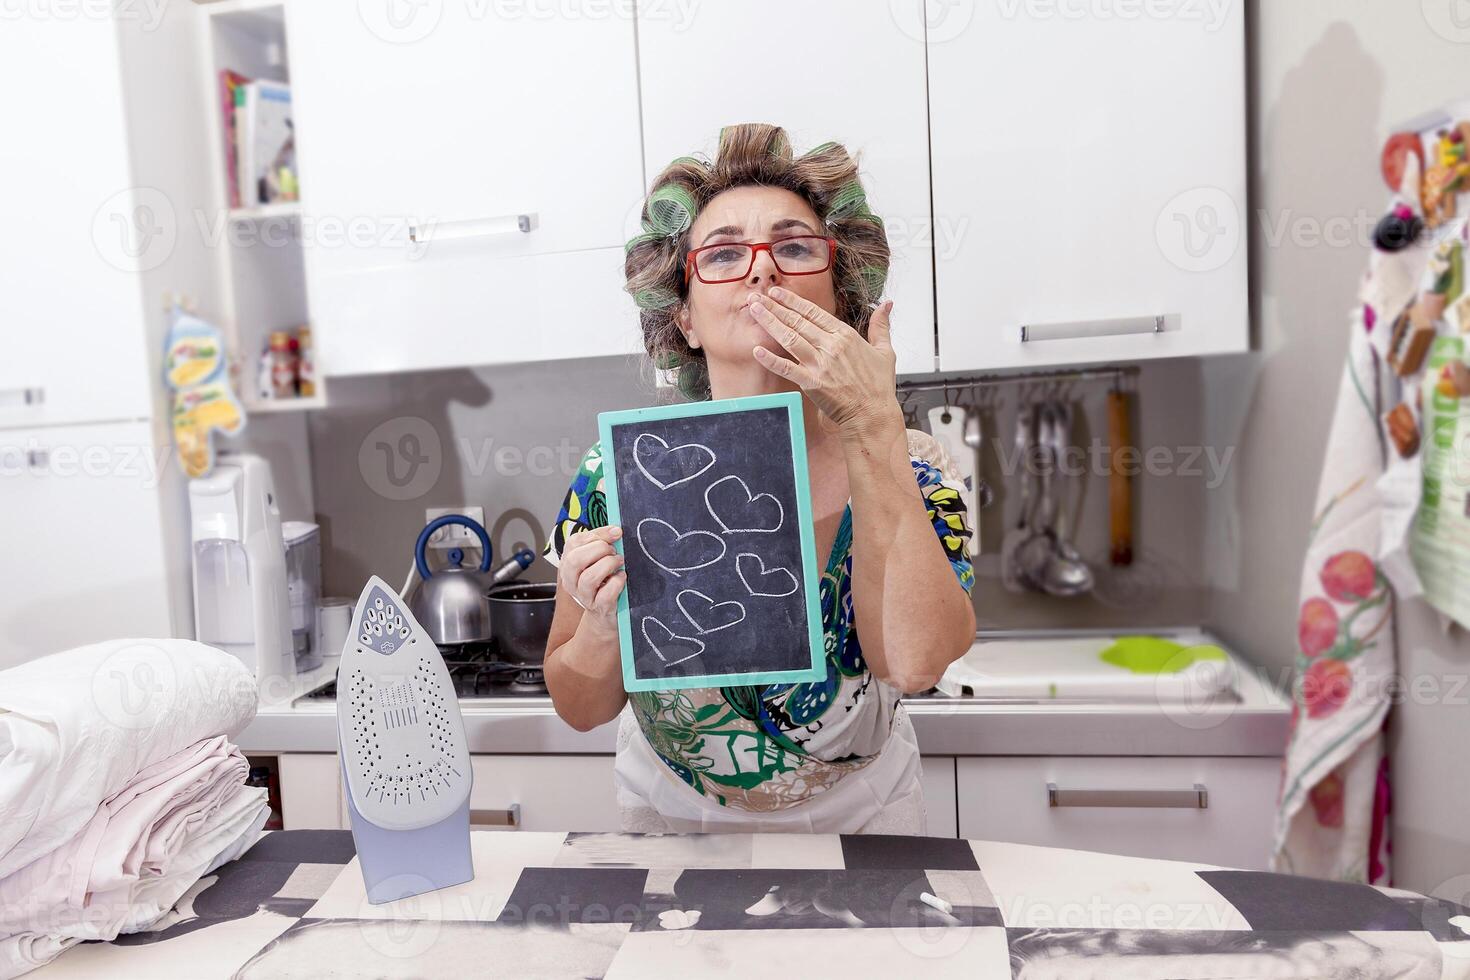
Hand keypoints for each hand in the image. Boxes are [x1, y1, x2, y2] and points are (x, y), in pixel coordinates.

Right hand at [556, 526, 625, 635]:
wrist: (604, 615)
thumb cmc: (602, 582)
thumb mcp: (597, 560)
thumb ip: (602, 542)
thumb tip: (616, 531)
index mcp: (568, 563)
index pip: (575, 542)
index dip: (598, 534)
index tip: (616, 533)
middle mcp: (571, 580)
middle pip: (575, 560)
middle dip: (599, 550)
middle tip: (614, 552)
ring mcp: (583, 596)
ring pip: (589, 578)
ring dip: (608, 565)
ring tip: (619, 563)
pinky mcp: (599, 608)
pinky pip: (605, 594)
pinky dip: (617, 583)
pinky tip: (621, 578)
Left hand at [747, 286, 899, 432]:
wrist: (874, 414)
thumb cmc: (879, 386)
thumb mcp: (885, 351)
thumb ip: (881, 326)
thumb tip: (887, 305)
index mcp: (845, 336)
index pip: (814, 312)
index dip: (793, 301)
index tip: (777, 293)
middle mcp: (831, 346)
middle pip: (798, 321)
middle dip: (774, 307)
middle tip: (756, 296)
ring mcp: (820, 364)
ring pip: (790, 338)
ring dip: (770, 323)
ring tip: (754, 310)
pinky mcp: (812, 383)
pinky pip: (787, 368)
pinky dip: (772, 360)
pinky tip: (757, 351)